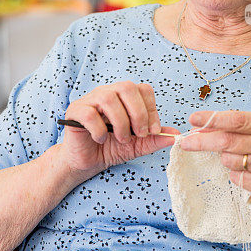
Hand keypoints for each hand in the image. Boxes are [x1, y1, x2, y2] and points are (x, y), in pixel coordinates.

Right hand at [61, 81, 178, 173]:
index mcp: (123, 97)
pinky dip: (99, 129)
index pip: (142, 89)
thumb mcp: (137, 146)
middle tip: (140, 134)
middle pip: (127, 87)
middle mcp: (107, 93)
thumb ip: (154, 139)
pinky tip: (101, 139)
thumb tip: (175, 135)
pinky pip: (90, 113)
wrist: (86, 162)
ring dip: (121, 123)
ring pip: (108, 98)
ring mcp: (90, 100)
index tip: (153, 131)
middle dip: (138, 113)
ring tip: (122, 139)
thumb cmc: (110, 148)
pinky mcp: (75, 111)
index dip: (151, 109)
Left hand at [183, 109, 250, 202]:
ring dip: (225, 160)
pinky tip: (248, 171)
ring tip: (241, 158)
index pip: (236, 120)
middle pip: (227, 141)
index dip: (212, 119)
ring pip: (229, 160)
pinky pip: (236, 177)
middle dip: (202, 142)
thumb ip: (234, 127)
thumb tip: (201, 127)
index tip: (193, 119)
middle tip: (185, 142)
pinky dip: (235, 174)